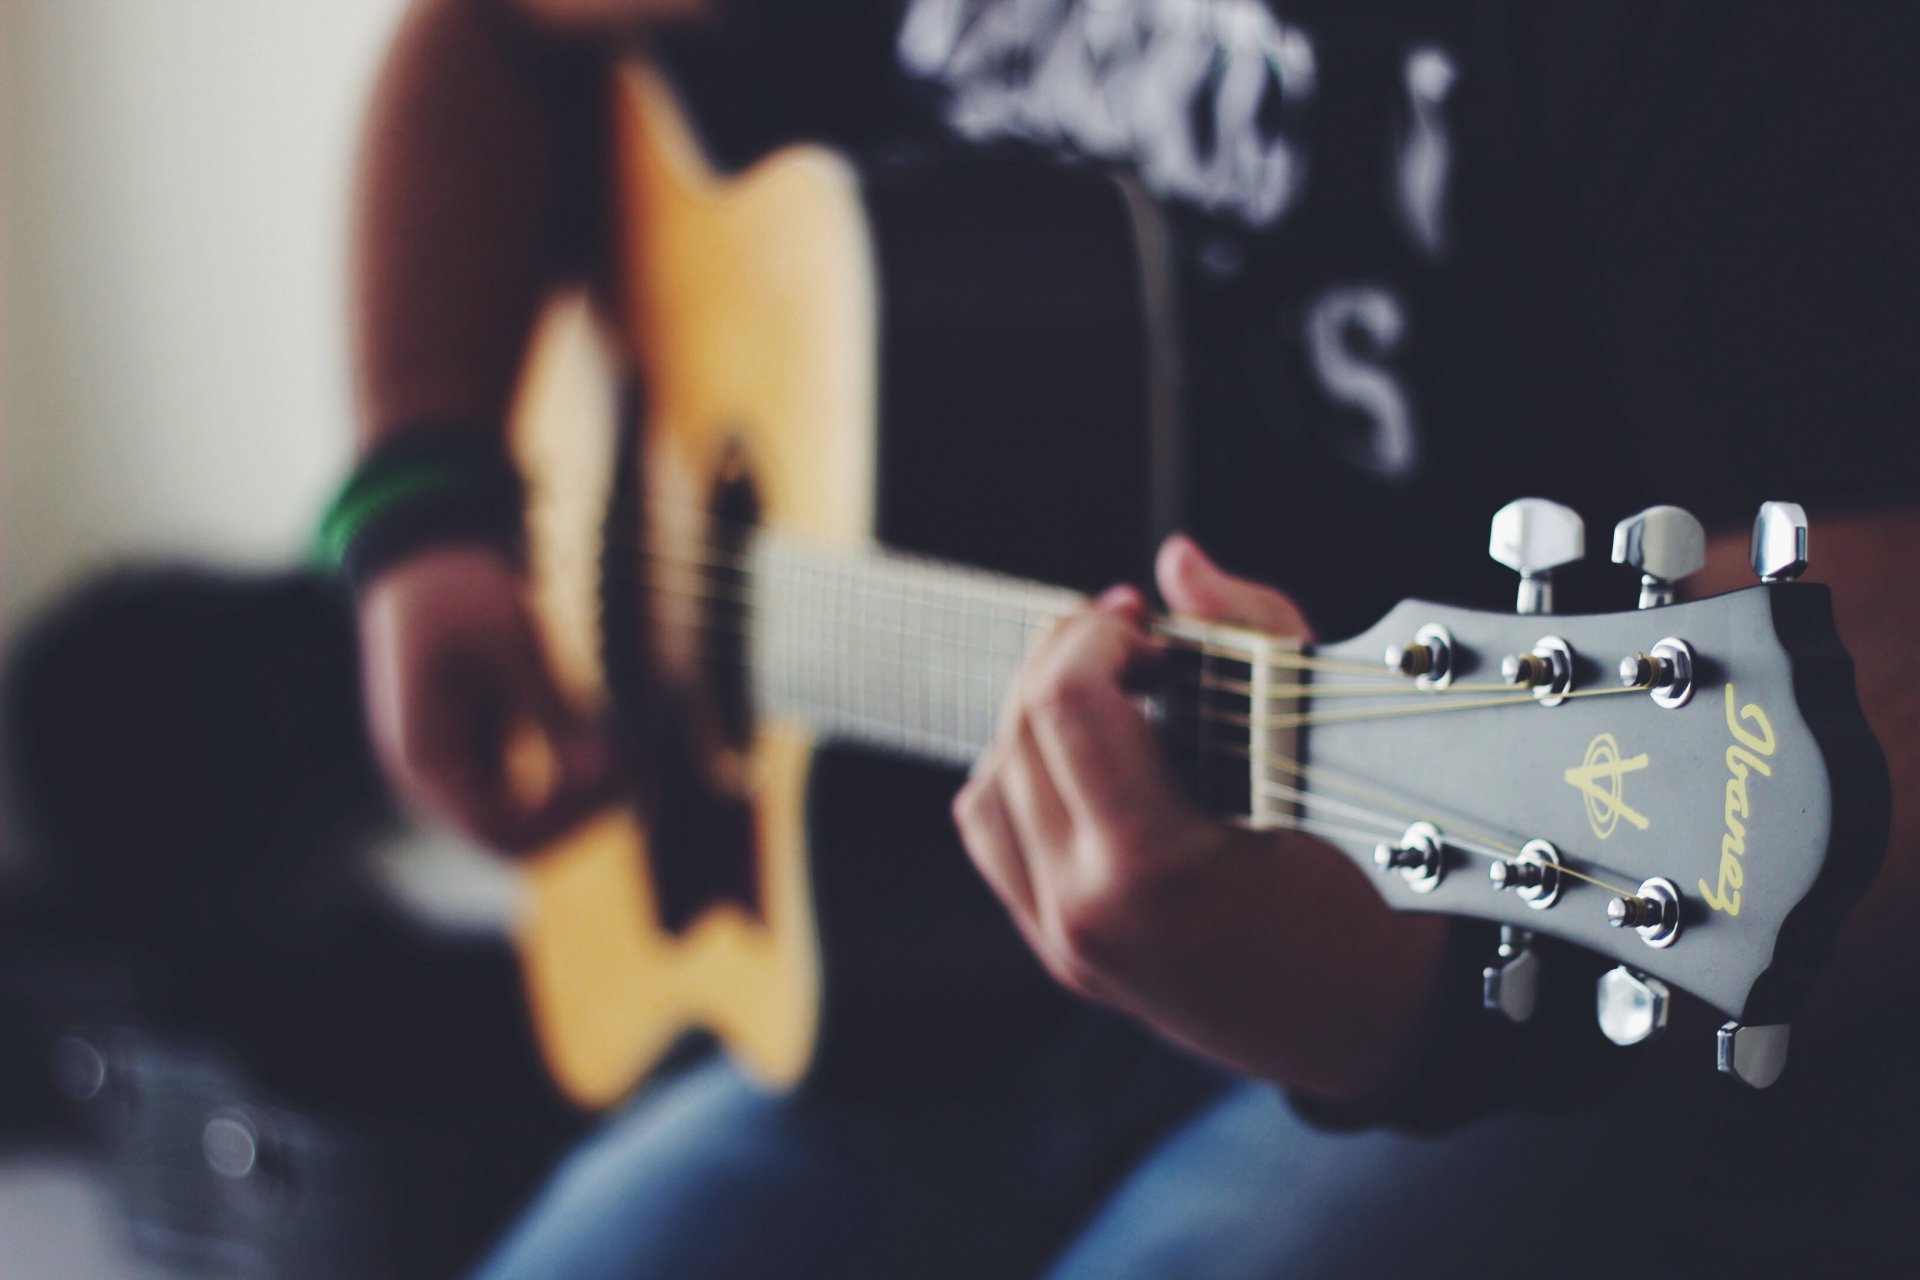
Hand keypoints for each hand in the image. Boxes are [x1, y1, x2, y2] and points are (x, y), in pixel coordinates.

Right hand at [357, 543, 614, 852]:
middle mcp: (435, 779)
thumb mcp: (512, 641)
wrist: (426, 557)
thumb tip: (608, 768)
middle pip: (515, 838)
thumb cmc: (460, 591)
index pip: (499, 835)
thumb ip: (556, 708)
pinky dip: (573, 775)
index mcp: (426, 761)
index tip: (612, 769)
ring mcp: (458, 769)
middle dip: (580, 811)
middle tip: (636, 765)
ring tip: (630, 750)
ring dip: (581, 797)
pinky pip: (531, 791)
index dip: (564, 819)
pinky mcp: (482, 752)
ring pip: (528, 820)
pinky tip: (609, 740)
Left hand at [953, 534, 1448, 1100]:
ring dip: (1037, 715)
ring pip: (990, 781)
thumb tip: (1178, 560)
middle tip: (1131, 636)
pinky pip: (995, 837)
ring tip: (1110, 692)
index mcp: (1150, 867)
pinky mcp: (1061, 952)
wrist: (1375, 1024)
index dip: (1096, 636)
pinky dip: (1021, 775)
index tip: (1149, 628)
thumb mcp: (1326, 753)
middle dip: (1069, 658)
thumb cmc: (1375, 896)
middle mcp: (1086, 911)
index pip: (1064, 703)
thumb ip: (1251, 635)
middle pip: (1020, 730)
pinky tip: (1084, 755)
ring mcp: (1064, 940)